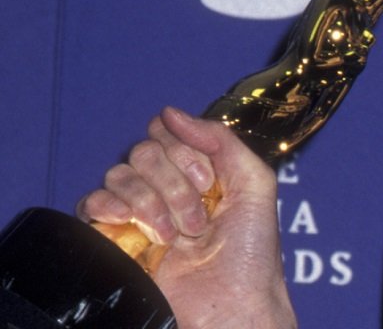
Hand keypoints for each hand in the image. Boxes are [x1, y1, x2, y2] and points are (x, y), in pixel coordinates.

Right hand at [77, 108, 297, 328]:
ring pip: (119, 174)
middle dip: (174, 183)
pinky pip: (92, 203)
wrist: (230, 306)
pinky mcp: (114, 238)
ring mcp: (139, 212)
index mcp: (198, 170)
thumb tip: (170, 113)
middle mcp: (166, 186)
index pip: (169, 132)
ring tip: (175, 236)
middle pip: (144, 150)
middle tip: (197, 219)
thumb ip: (221, 140)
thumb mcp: (255, 184)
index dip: (186, 152)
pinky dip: (110, 207)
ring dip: (152, 203)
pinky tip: (132, 224)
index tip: (209, 182)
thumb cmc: (250, 253)